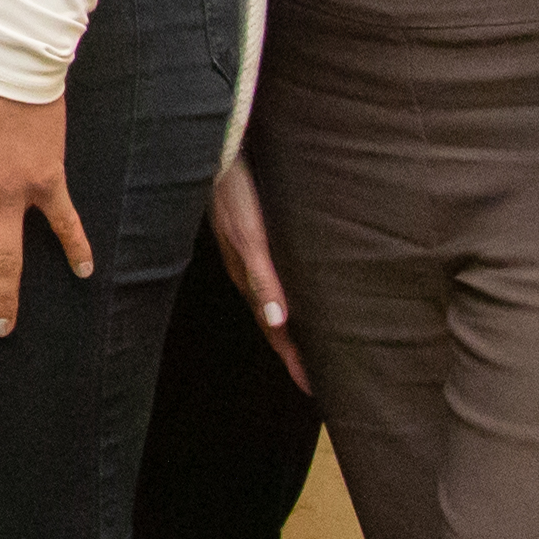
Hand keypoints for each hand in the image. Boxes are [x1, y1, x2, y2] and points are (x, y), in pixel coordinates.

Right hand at [207, 157, 303, 388]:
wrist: (218, 150)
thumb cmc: (234, 190)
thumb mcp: (250, 236)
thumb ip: (262, 277)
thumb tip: (277, 321)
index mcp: (249, 276)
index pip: (275, 330)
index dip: (294, 358)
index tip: (313, 388)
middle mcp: (249, 270)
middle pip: (275, 322)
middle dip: (295, 351)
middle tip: (320, 380)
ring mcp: (248, 254)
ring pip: (273, 301)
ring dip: (292, 327)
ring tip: (313, 346)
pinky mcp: (251, 236)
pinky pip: (269, 277)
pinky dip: (284, 296)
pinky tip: (296, 298)